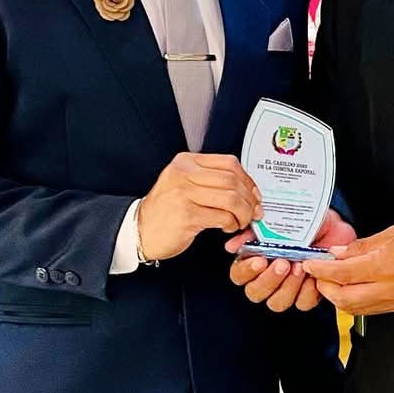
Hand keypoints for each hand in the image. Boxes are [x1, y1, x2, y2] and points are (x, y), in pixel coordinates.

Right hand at [138, 153, 262, 262]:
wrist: (138, 230)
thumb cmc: (164, 210)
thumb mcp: (182, 183)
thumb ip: (208, 180)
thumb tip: (244, 187)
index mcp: (186, 162)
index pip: (228, 163)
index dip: (248, 180)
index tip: (254, 193)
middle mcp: (184, 174)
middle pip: (232, 180)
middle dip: (250, 198)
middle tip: (254, 211)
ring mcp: (184, 194)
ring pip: (230, 198)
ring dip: (243, 213)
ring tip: (241, 221)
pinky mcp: (187, 215)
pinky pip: (222, 217)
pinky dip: (232, 224)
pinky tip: (228, 227)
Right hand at [226, 207, 357, 313]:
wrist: (332, 225)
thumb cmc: (301, 222)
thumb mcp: (276, 220)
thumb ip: (252, 233)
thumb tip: (231, 247)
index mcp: (254, 262)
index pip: (239, 276)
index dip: (247, 271)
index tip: (260, 260)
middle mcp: (267, 280)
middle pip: (255, 293)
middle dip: (268, 280)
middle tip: (283, 263)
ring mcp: (287, 290)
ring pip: (277, 303)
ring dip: (288, 287)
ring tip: (300, 266)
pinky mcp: (307, 295)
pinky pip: (303, 303)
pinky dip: (308, 291)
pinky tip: (312, 275)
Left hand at [304, 224, 393, 315]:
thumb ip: (363, 245)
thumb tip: (340, 253)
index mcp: (387, 265)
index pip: (343, 272)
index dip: (322, 269)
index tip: (311, 263)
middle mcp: (390, 287)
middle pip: (343, 298)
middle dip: (324, 287)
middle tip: (318, 274)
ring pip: (353, 308)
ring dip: (337, 297)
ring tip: (332, 282)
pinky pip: (368, 310)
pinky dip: (353, 301)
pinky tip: (351, 289)